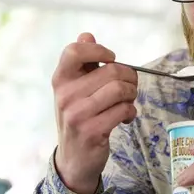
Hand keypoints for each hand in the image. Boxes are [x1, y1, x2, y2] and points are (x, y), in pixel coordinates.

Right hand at [52, 32, 137, 193]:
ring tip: (128, 102)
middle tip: (129, 87)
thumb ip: (82, 63)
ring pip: (120, 89)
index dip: (99, 50)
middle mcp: (65, 95)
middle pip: (111, 70)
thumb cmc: (78, 118)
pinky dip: (130, 112)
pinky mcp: (92, 131)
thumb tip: (87, 35)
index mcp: (61, 79)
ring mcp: (77, 114)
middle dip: (129, 77)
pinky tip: (125, 117)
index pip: (75, 51)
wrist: (73, 158)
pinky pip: (123, 110)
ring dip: (132, 95)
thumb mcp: (74, 89)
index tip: (110, 58)